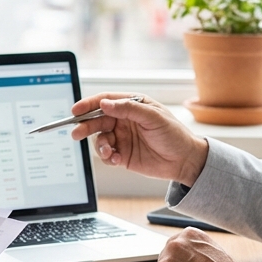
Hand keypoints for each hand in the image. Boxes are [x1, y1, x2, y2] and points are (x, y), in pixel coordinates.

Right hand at [68, 92, 208, 184]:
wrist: (185, 161)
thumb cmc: (174, 134)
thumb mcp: (154, 117)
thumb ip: (129, 109)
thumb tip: (105, 103)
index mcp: (131, 105)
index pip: (105, 101)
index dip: (89, 104)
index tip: (76, 110)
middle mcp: (124, 120)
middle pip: (97, 120)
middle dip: (85, 126)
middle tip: (76, 133)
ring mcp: (122, 137)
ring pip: (100, 139)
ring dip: (100, 146)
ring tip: (109, 152)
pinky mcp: (122, 154)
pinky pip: (106, 155)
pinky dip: (107, 157)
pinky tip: (116, 159)